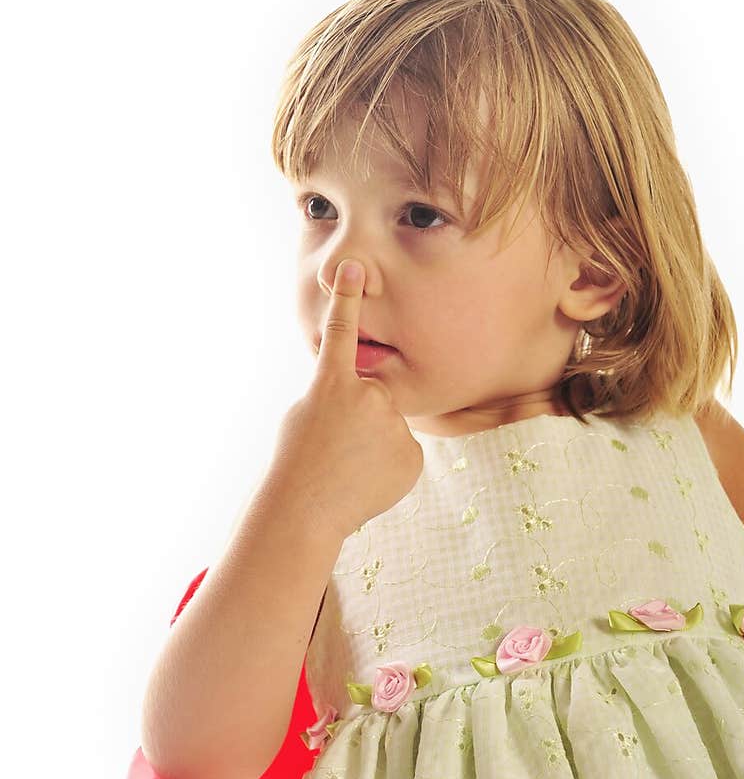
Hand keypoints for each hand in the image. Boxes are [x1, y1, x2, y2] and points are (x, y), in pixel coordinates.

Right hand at [269, 261, 423, 536]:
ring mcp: (393, 425)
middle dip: (360, 418)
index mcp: (332, 383)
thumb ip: (338, 396)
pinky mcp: (411, 454)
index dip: (347, 297)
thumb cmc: (297, 463)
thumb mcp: (307, 415)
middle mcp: (368, 396)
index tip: (354, 267)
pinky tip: (366, 480)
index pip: (342, 331)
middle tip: (336, 448)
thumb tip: (366, 402)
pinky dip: (387, 465)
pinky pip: (401, 452)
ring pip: (388, 427)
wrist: (305, 511)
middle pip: (373, 398)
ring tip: (348, 468)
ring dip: (372, 444)